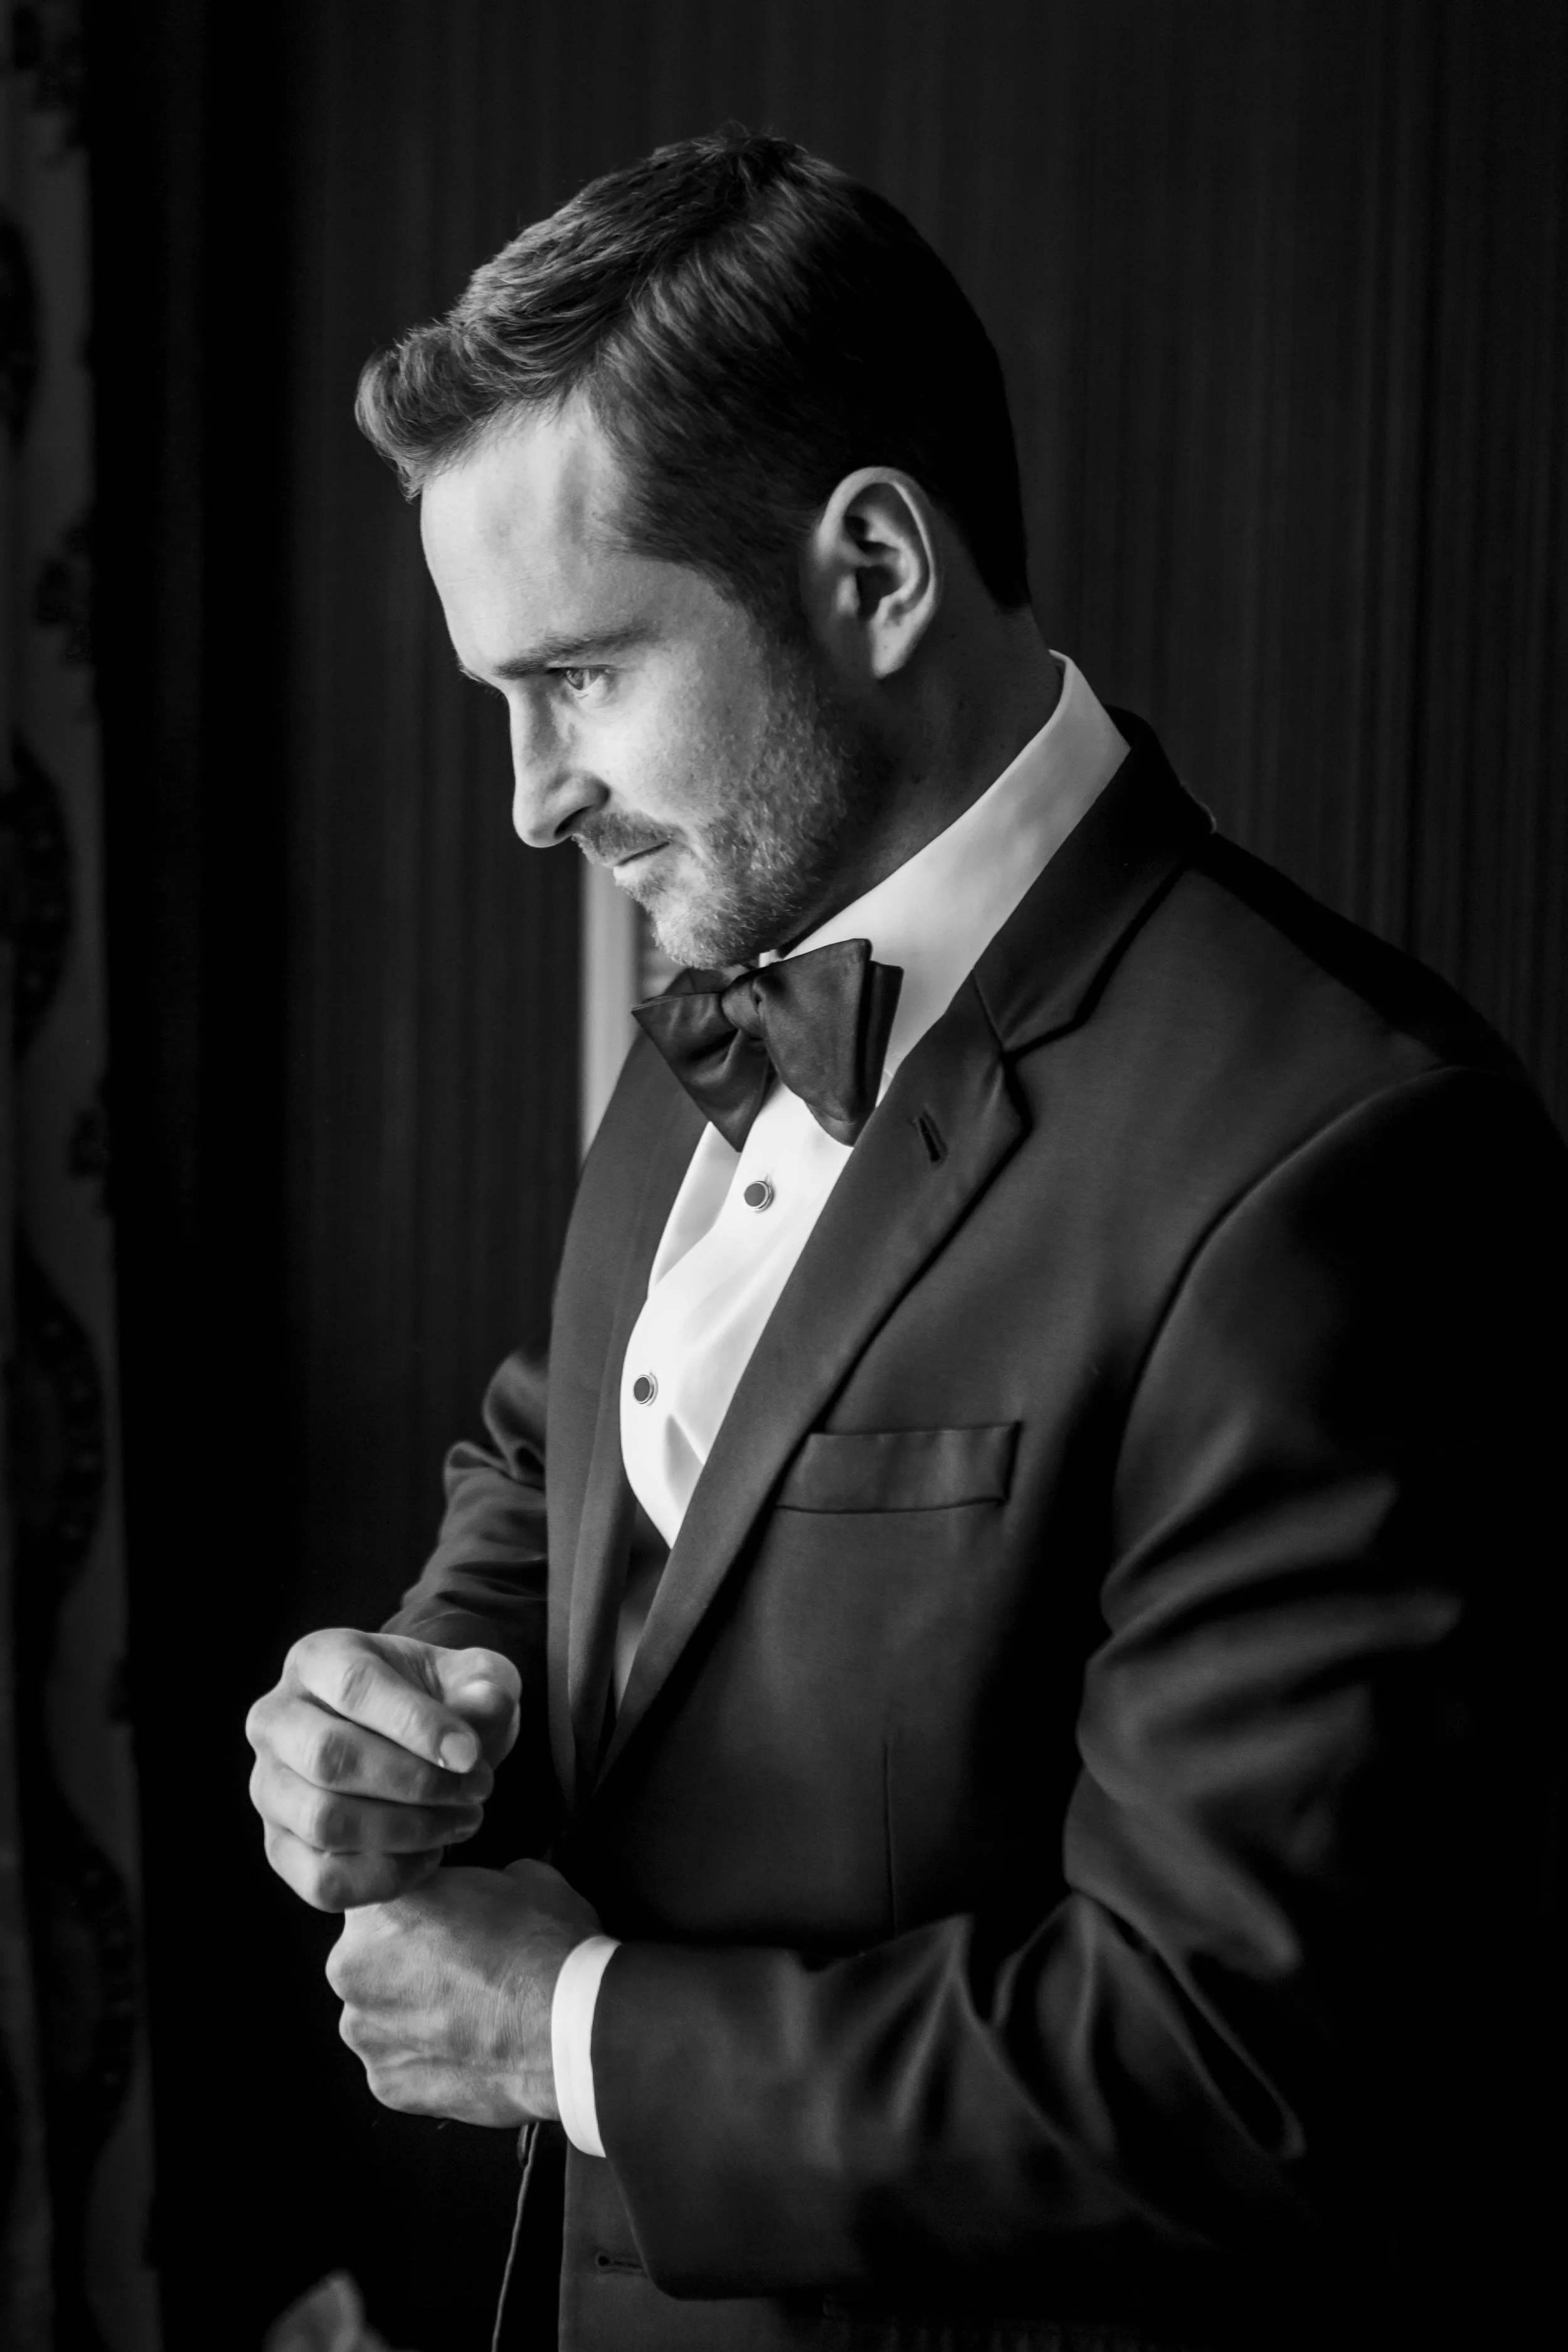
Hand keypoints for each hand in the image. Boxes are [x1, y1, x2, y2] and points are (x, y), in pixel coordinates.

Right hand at [246, 1628, 521, 1910]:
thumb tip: (484, 1704)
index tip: (470, 1754)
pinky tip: (431, 1854)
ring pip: (323, 1821)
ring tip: (464, 1819)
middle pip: (329, 1756)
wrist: (418, 1747)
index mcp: (319, 1659)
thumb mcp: (473, 1678)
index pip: (355, 1686)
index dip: (416, 1723)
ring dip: (408, 1831)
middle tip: (478, 1789)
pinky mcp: (280, 1848)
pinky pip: (322, 1880)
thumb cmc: (442, 1702)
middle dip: (416, 1782)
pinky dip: (387, 1876)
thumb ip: (484, 1685)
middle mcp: (277, 1720)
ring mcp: (269, 1786)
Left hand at [327, 1860, 600, 2124]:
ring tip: (471, 2012)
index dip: (420, 1900)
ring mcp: (366, 2034)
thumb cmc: (546, 1947)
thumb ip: (477, 1881)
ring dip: (413, 2012)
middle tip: (463, 1963)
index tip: (447, 1912)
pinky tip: (470, 2048)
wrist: (574, 2030)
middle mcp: (352, 1968)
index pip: (382, 1890)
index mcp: (376, 1905)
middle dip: (408, 1959)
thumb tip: (483, 1891)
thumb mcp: (519, 1875)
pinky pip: (399, 2064)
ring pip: (381, 2014)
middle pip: (371, 1956)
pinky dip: (427, 2058)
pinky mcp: (387, 2087)